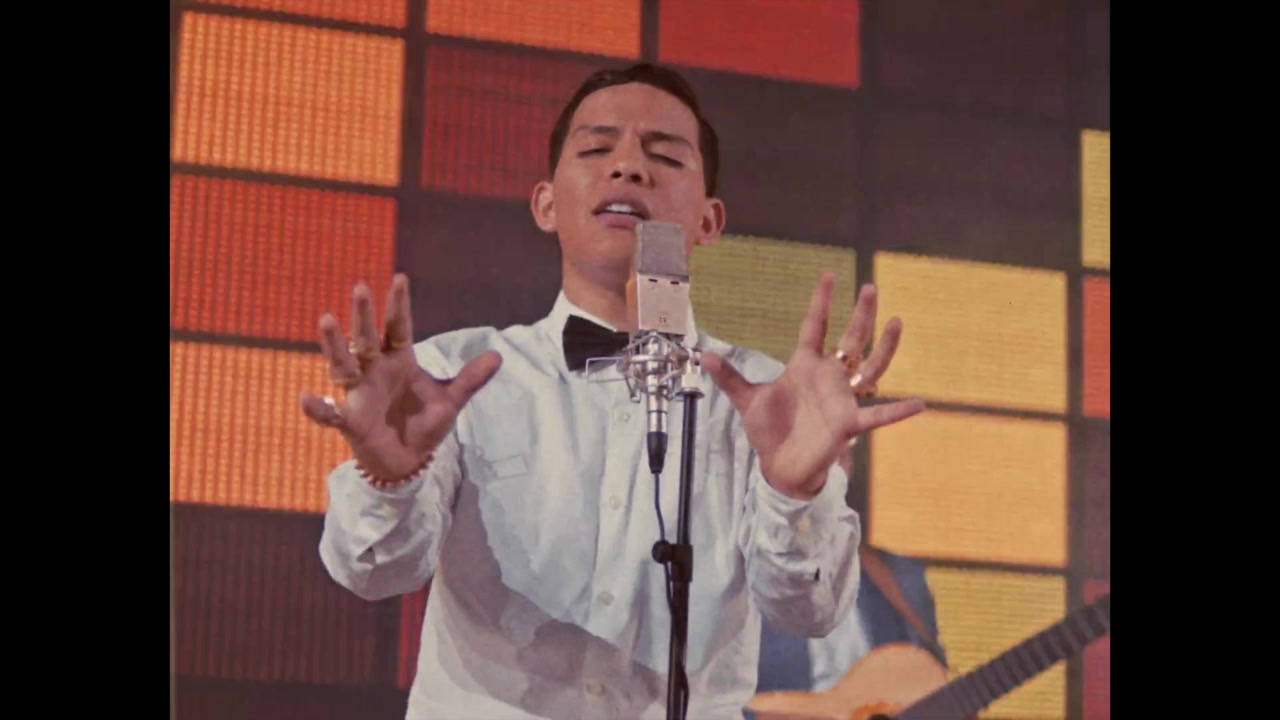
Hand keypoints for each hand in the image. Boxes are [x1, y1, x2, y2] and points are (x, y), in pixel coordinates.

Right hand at [299, 274, 501, 480]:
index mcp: (399, 361)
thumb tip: (499, 356)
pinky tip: (306, 398)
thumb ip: (470, 379)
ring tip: (326, 319)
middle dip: (364, 315)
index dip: (399, 305)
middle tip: (360, 287)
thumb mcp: (450, 401)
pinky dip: (318, 408)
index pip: (399, 327)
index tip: (399, 277)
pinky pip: (330, 414)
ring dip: (334, 344)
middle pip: (367, 338)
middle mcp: (375, 371)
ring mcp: (359, 394)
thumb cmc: (424, 424)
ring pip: (342, 364)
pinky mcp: (349, 421)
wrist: (407, 460)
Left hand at [703, 272, 924, 499]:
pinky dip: (898, 411)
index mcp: (804, 366)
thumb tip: (705, 354)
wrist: (780, 467)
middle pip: (850, 338)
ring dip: (884, 346)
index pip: (814, 327)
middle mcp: (828, 377)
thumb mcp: (748, 400)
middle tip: (871, 286)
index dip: (821, 302)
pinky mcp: (849, 424)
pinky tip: (921, 403)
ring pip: (871, 367)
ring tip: (898, 322)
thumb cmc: (769, 432)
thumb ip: (730, 377)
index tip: (829, 274)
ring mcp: (842, 398)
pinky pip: (878, 415)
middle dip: (861, 313)